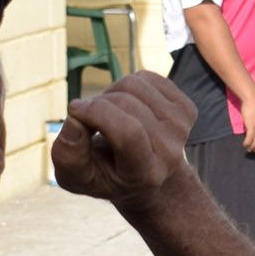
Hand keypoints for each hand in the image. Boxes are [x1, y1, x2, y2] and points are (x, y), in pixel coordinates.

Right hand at [51, 71, 196, 209]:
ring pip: (134, 84)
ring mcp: (181, 129)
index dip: (96, 112)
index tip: (75, 111)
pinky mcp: (186, 109)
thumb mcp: (76, 176)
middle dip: (97, 103)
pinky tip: (127, 107)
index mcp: (144, 173)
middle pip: (126, 103)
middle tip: (89, 120)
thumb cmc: (103, 175)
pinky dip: (128, 86)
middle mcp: (170, 153)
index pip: (127, 131)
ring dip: (111, 93)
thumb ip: (68, 155)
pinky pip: (146, 77)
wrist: (144, 178)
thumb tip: (75, 119)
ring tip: (109, 115)